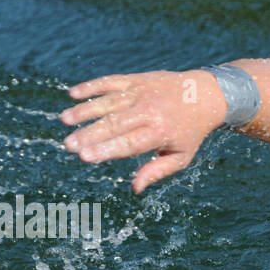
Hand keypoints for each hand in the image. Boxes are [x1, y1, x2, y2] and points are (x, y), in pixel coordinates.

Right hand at [61, 70, 224, 192]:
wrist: (204, 95)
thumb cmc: (189, 132)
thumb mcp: (181, 157)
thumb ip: (156, 171)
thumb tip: (135, 189)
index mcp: (159, 133)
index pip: (128, 144)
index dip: (105, 150)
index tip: (85, 157)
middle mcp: (149, 111)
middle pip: (114, 124)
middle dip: (89, 134)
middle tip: (68, 145)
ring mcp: (141, 93)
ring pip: (108, 102)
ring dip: (85, 111)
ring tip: (64, 120)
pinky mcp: (136, 79)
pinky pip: (110, 82)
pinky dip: (91, 86)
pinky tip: (72, 94)